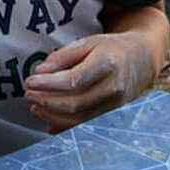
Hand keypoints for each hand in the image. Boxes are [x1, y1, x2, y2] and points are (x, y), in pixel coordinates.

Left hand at [24, 32, 157, 132]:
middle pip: (75, 103)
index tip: (29, 81)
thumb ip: (63, 56)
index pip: (74, 80)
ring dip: (52, 115)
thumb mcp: (88, 43)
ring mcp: (115, 105)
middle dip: (46, 101)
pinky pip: (84, 126)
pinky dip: (63, 126)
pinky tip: (47, 118)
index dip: (48, 84)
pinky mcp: (112, 116)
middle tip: (28, 94)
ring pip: (78, 119)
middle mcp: (114, 88)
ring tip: (34, 106)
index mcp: (108, 64)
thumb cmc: (110, 49)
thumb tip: (39, 71)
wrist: (141, 60)